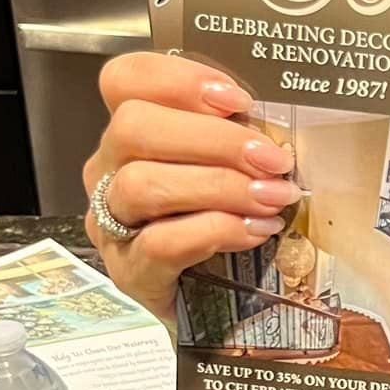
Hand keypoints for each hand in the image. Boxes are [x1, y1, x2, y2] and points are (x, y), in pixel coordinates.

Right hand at [83, 53, 299, 321]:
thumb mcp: (230, 172)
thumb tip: (281, 132)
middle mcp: (109, 170)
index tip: (238, 99)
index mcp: (134, 133)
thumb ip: (240, 143)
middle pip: (134, 128)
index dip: (177, 79)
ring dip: (219, 186)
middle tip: (273, 159)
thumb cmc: (221, 224)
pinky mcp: (129, 272)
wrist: (207, 310)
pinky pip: (160, 242)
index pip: (125, 80)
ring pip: (142, 184)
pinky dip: (214, 230)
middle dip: (213, 139)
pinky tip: (254, 231)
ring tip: (273, 198)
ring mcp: (113, 223)